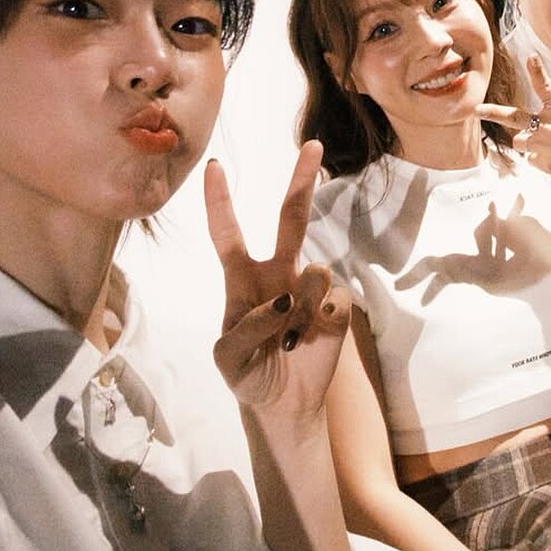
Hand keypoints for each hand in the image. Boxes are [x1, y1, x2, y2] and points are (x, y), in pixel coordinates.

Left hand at [204, 143, 350, 425]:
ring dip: (301, 304)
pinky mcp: (336, 307)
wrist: (283, 405)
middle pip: (290, 219)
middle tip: (312, 146)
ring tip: (289, 339)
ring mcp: (308, 289)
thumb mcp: (228, 357)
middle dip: (300, 182)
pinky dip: (319, 320)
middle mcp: (277, 274)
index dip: (219, 201)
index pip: (227, 234)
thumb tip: (283, 299)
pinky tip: (308, 341)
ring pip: (314, 270)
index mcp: (241, 280)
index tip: (214, 166)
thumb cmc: (247, 373)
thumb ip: (245, 326)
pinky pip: (334, 298)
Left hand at [478, 54, 550, 203]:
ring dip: (529, 147)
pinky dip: (541, 163)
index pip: (548, 89)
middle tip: (477, 110)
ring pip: (520, 142)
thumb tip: (527, 130)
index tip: (531, 57)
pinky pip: (531, 160)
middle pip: (516, 118)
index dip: (538, 72)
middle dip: (494, 113)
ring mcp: (548, 146)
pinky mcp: (546, 164)